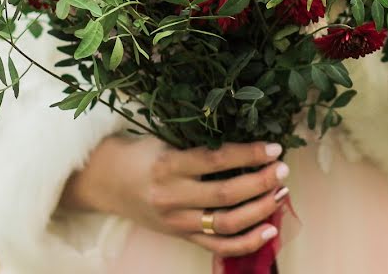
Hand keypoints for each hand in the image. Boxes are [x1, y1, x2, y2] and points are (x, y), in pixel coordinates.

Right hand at [61, 136, 289, 256]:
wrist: (105, 182)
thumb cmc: (140, 154)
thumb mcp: (164, 140)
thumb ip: (198, 145)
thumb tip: (246, 142)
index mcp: (168, 166)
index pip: (216, 161)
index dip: (249, 154)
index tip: (273, 147)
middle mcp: (172, 197)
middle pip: (226, 195)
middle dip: (260, 182)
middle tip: (282, 169)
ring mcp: (177, 222)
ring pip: (226, 224)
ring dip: (260, 210)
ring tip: (280, 193)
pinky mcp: (181, 237)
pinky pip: (218, 247)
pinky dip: (247, 242)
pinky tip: (269, 230)